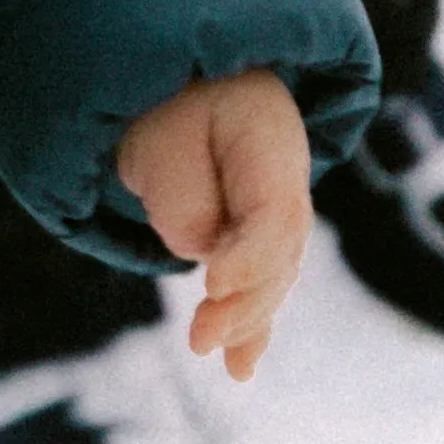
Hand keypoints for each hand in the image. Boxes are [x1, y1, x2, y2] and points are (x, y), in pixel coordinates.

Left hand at [119, 71, 313, 379]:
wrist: (182, 74)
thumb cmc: (163, 97)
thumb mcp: (157, 131)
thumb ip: (180, 191)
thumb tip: (199, 248)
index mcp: (268, 133)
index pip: (273, 208)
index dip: (249, 255)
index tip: (213, 285)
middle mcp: (286, 173)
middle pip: (281, 249)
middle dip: (245, 302)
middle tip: (202, 338)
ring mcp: (279, 202)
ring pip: (274, 272)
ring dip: (249, 319)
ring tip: (224, 361)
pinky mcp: (257, 231)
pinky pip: (261, 281)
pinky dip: (250, 323)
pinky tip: (240, 368)